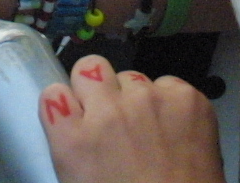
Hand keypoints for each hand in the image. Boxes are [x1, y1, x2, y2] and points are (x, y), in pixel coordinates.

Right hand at [41, 57, 221, 182]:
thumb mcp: (80, 180)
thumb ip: (70, 141)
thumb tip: (73, 116)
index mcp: (74, 141)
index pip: (53, 92)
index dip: (67, 104)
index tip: (78, 116)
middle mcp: (108, 111)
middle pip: (89, 67)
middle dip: (97, 86)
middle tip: (112, 115)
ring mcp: (149, 99)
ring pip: (132, 76)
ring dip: (136, 98)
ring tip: (150, 132)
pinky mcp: (185, 98)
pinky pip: (169, 84)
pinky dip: (170, 103)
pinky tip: (176, 132)